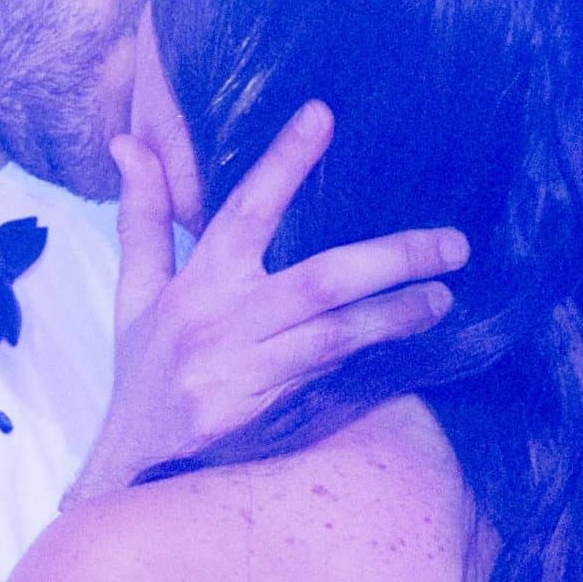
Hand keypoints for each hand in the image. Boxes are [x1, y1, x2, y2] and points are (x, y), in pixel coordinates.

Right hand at [66, 102, 465, 499]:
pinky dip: (369, 357)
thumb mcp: (135, 294)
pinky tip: (411, 344)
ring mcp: (242, 374)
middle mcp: (220, 324)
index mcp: (195, 284)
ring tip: (445, 295)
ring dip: (396, 313)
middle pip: (319, 280)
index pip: (244, 210)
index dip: (282, 162)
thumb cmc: (144, 371)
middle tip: (453, 242)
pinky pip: (327, 378)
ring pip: (334, 335)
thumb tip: (129, 142)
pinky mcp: (257, 416)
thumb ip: (143, 218)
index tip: (322, 115)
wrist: (131, 466)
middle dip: (391, 257)